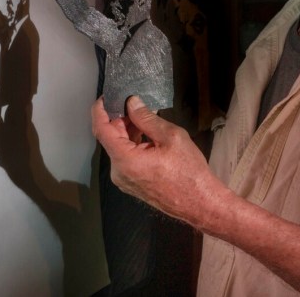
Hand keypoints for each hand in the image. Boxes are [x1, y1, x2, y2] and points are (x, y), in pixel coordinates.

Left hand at [92, 95, 221, 224]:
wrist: (199, 202)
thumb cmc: (188, 170)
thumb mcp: (171, 137)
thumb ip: (147, 118)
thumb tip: (132, 103)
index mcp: (125, 160)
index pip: (102, 130)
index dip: (100, 111)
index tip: (105, 97)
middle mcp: (118, 172)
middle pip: (111, 138)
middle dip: (120, 120)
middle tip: (135, 104)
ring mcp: (124, 180)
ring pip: (119, 148)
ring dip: (128, 132)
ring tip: (146, 118)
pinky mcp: (132, 184)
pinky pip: (126, 159)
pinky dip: (133, 145)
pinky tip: (148, 137)